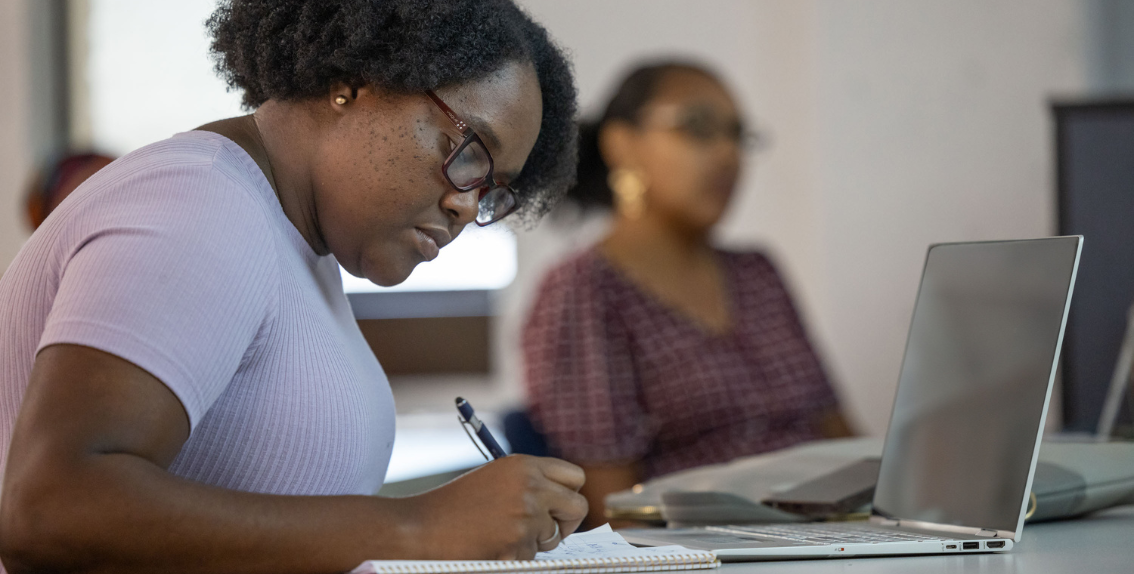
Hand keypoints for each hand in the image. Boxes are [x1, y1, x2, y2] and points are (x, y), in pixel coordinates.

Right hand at [408, 455, 586, 559]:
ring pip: (553, 537)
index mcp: (524, 465)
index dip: (569, 494)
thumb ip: (529, 484)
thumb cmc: (452, 507)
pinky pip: (532, 557)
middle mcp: (530, 487)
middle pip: (578, 507)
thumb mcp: (494, 479)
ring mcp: (525, 518)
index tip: (559, 506)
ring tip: (501, 536)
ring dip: (535, 542)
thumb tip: (562, 503)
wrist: (417, 528)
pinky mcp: (517, 545)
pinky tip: (490, 548)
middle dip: (567, 523)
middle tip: (548, 530)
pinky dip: (515, 557)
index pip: (574, 477)